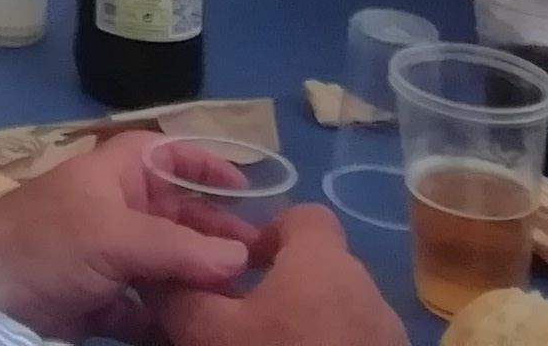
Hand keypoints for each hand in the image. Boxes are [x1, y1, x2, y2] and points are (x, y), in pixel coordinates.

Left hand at [0, 131, 259, 336]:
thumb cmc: (49, 240)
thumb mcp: (113, 236)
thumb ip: (178, 247)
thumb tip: (242, 257)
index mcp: (118, 173)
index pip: (171, 155)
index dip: (208, 166)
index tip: (250, 188)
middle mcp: (121, 210)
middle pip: (183, 219)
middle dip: (220, 239)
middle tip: (264, 262)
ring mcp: (114, 257)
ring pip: (172, 266)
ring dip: (202, 283)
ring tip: (245, 300)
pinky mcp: (108, 299)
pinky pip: (152, 308)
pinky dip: (173, 318)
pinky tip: (203, 328)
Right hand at [158, 206, 401, 345]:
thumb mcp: (213, 336)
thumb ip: (183, 298)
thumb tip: (160, 275)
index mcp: (324, 263)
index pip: (306, 215)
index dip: (270, 231)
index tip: (241, 265)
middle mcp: (367, 289)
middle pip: (321, 266)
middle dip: (282, 285)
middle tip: (246, 321)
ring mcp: (388, 334)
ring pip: (339, 309)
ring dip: (308, 322)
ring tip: (276, 345)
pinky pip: (357, 340)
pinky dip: (331, 344)